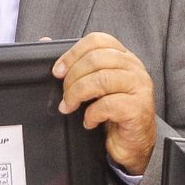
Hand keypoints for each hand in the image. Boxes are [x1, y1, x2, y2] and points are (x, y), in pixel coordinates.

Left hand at [53, 33, 156, 173]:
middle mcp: (134, 68)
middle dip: (72, 78)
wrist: (132, 143)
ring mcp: (139, 87)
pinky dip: (91, 114)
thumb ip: (75, 64)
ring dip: (77, 95)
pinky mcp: (138, 108)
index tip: (58, 71)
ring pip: (101, 79)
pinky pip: (108, 104)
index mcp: (123, 57)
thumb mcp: (93, 86)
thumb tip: (45, 42)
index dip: (73, 53)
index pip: (98, 40)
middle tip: (64, 95)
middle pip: (96, 58)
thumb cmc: (112, 113)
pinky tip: (89, 121)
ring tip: (70, 107)